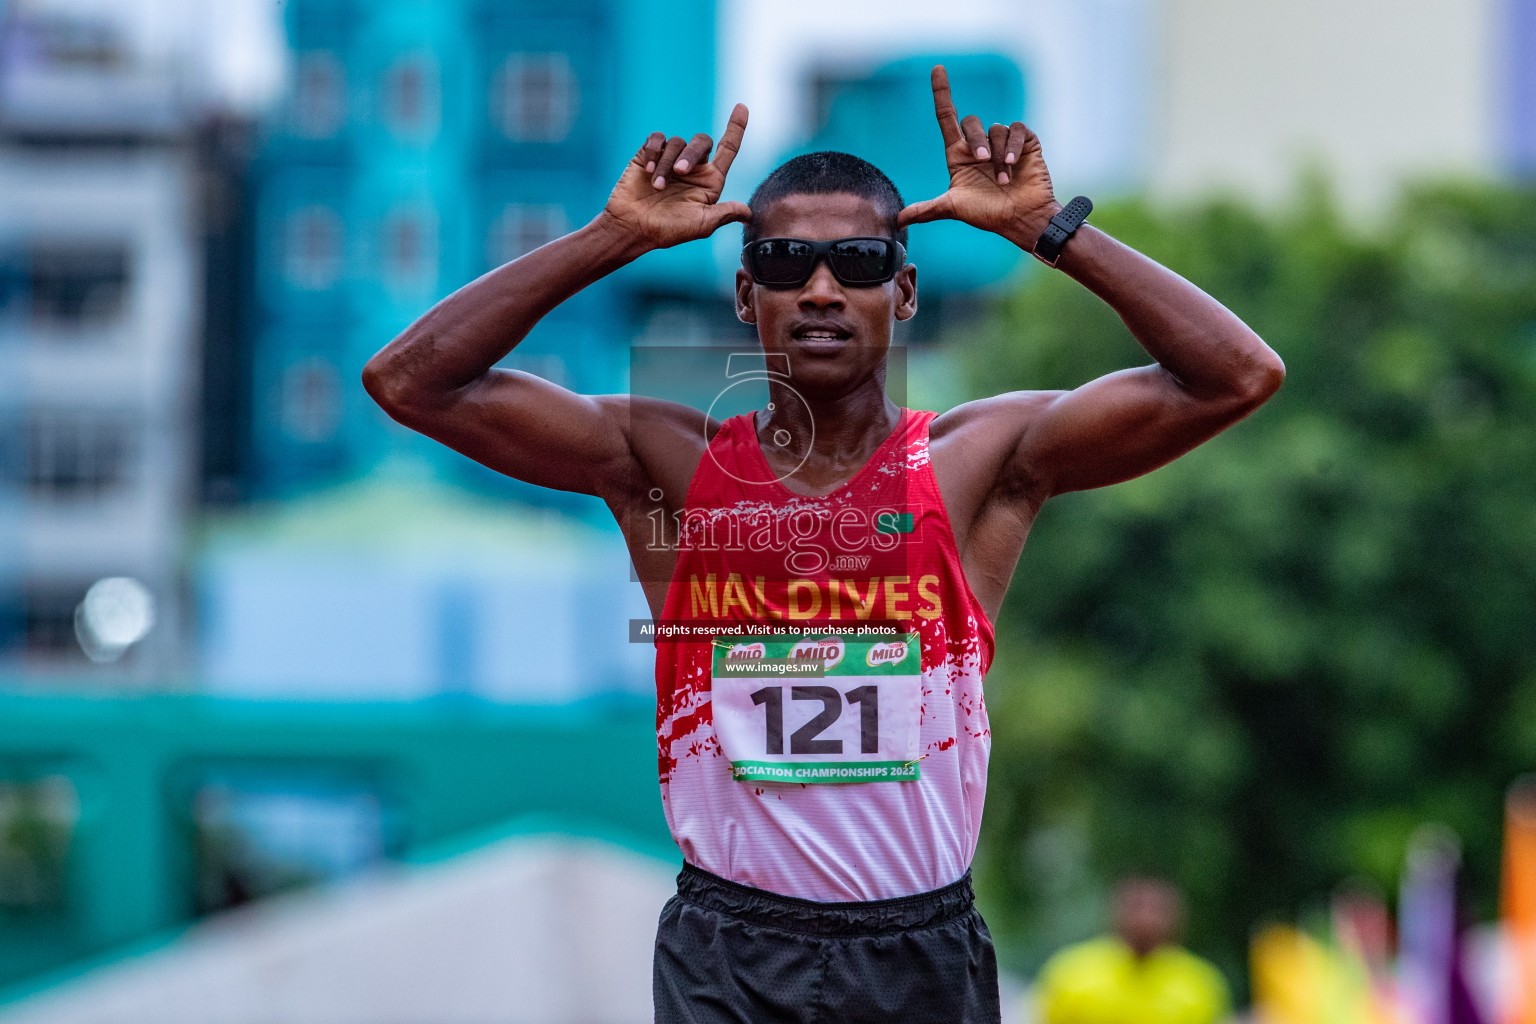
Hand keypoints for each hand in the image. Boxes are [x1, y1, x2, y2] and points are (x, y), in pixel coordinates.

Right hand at [602, 104, 750, 249]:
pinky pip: (657, 139)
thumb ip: (725, 213)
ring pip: (676, 142)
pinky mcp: (649, 155)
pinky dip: (653, 151)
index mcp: (709, 182)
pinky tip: (648, 169)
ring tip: (657, 186)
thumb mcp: (702, 224)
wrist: (632, 227)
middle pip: (702, 142)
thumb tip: (749, 214)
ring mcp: (670, 160)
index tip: (742, 107)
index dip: (736, 128)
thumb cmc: (668, 230)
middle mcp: (692, 168)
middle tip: (679, 173)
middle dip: (692, 154)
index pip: (727, 149)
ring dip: (666, 163)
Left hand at [897, 66, 1059, 251]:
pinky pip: (1016, 129)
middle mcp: (979, 145)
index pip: (947, 117)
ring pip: (995, 129)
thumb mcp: (952, 208)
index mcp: (959, 155)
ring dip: (997, 155)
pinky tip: (1013, 164)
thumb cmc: (988, 214)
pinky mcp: (1025, 142)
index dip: (942, 92)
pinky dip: (1012, 146)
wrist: (1021, 219)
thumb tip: (897, 221)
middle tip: (982, 161)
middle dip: (976, 141)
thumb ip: (926, 209)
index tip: (937, 69)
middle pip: (971, 122)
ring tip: (1003, 179)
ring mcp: (1002, 143)